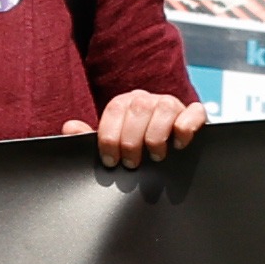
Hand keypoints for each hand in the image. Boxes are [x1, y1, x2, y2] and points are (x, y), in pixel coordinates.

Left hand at [88, 88, 207, 167]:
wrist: (166, 152)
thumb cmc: (133, 150)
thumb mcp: (111, 145)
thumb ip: (88, 138)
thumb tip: (69, 127)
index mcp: (124, 103)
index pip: (114, 110)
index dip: (110, 137)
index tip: (110, 160)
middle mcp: (147, 99)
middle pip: (138, 108)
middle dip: (131, 141)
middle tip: (131, 164)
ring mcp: (172, 104)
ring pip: (164, 108)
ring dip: (157, 136)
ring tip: (156, 157)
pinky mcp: (195, 114)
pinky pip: (194, 112)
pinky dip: (186, 127)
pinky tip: (179, 145)